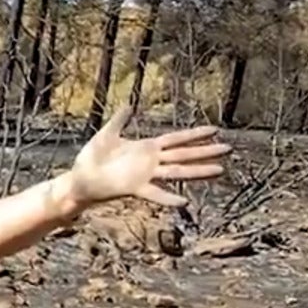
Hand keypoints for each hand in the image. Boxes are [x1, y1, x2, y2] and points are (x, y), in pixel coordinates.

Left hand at [66, 106, 231, 207]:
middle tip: (228, 149)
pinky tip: (184, 202)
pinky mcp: (134, 188)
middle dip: (206, 151)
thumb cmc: (91, 159)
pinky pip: (155, 194)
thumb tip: (129, 105)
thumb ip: (119, 120)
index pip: (176, 139)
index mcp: (147, 147)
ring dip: (198, 171)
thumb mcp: (107, 133)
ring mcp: (145, 175)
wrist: (79, 179)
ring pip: (177, 172)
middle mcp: (151, 161)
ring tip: (219, 170)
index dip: (195, 135)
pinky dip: (168, 198)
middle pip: (184, 155)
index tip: (215, 130)